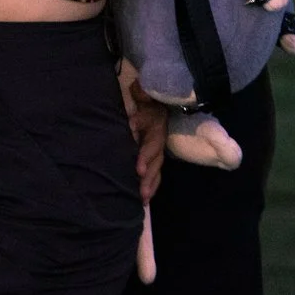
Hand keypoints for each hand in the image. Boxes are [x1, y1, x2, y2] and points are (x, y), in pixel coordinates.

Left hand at [117, 59, 167, 205]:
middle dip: (149, 177)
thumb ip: (141, 96)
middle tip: (141, 192)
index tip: (139, 169)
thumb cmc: (146, 99)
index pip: (152, 144)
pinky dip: (151, 186)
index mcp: (156, 127)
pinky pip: (156, 173)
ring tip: (143, 199)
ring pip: (157, 170)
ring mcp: (159, 150)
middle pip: (156, 161)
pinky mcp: (156, 157)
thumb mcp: (144, 95)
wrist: (157, 101)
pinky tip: (144, 199)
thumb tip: (135, 107)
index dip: (145, 156)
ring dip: (150, 185)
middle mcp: (159, 141)